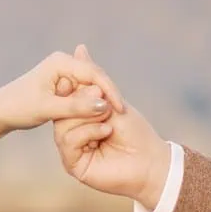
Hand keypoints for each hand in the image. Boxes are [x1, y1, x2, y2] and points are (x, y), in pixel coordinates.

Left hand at [0, 46, 123, 133]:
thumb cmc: (19, 108)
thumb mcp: (48, 110)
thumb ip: (77, 108)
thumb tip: (104, 106)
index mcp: (60, 62)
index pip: (94, 73)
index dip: (109, 91)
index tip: (120, 110)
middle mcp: (63, 62)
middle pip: (95, 77)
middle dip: (108, 95)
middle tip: (122, 115)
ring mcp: (62, 72)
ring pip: (90, 86)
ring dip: (101, 101)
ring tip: (114, 118)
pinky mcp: (61, 84)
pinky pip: (83, 92)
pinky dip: (91, 104)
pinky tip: (100, 117)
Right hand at [51, 71, 170, 211]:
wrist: (150, 161)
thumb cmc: (135, 131)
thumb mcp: (112, 99)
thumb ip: (92, 78)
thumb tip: (79, 47)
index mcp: (78, 118)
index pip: (64, 98)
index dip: (71, 87)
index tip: (83, 78)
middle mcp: (71, 134)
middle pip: (60, 111)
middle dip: (81, 100)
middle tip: (101, 97)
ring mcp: (71, 150)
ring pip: (62, 126)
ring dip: (87, 115)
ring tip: (108, 114)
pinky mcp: (73, 164)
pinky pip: (68, 142)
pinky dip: (88, 132)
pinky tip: (106, 130)